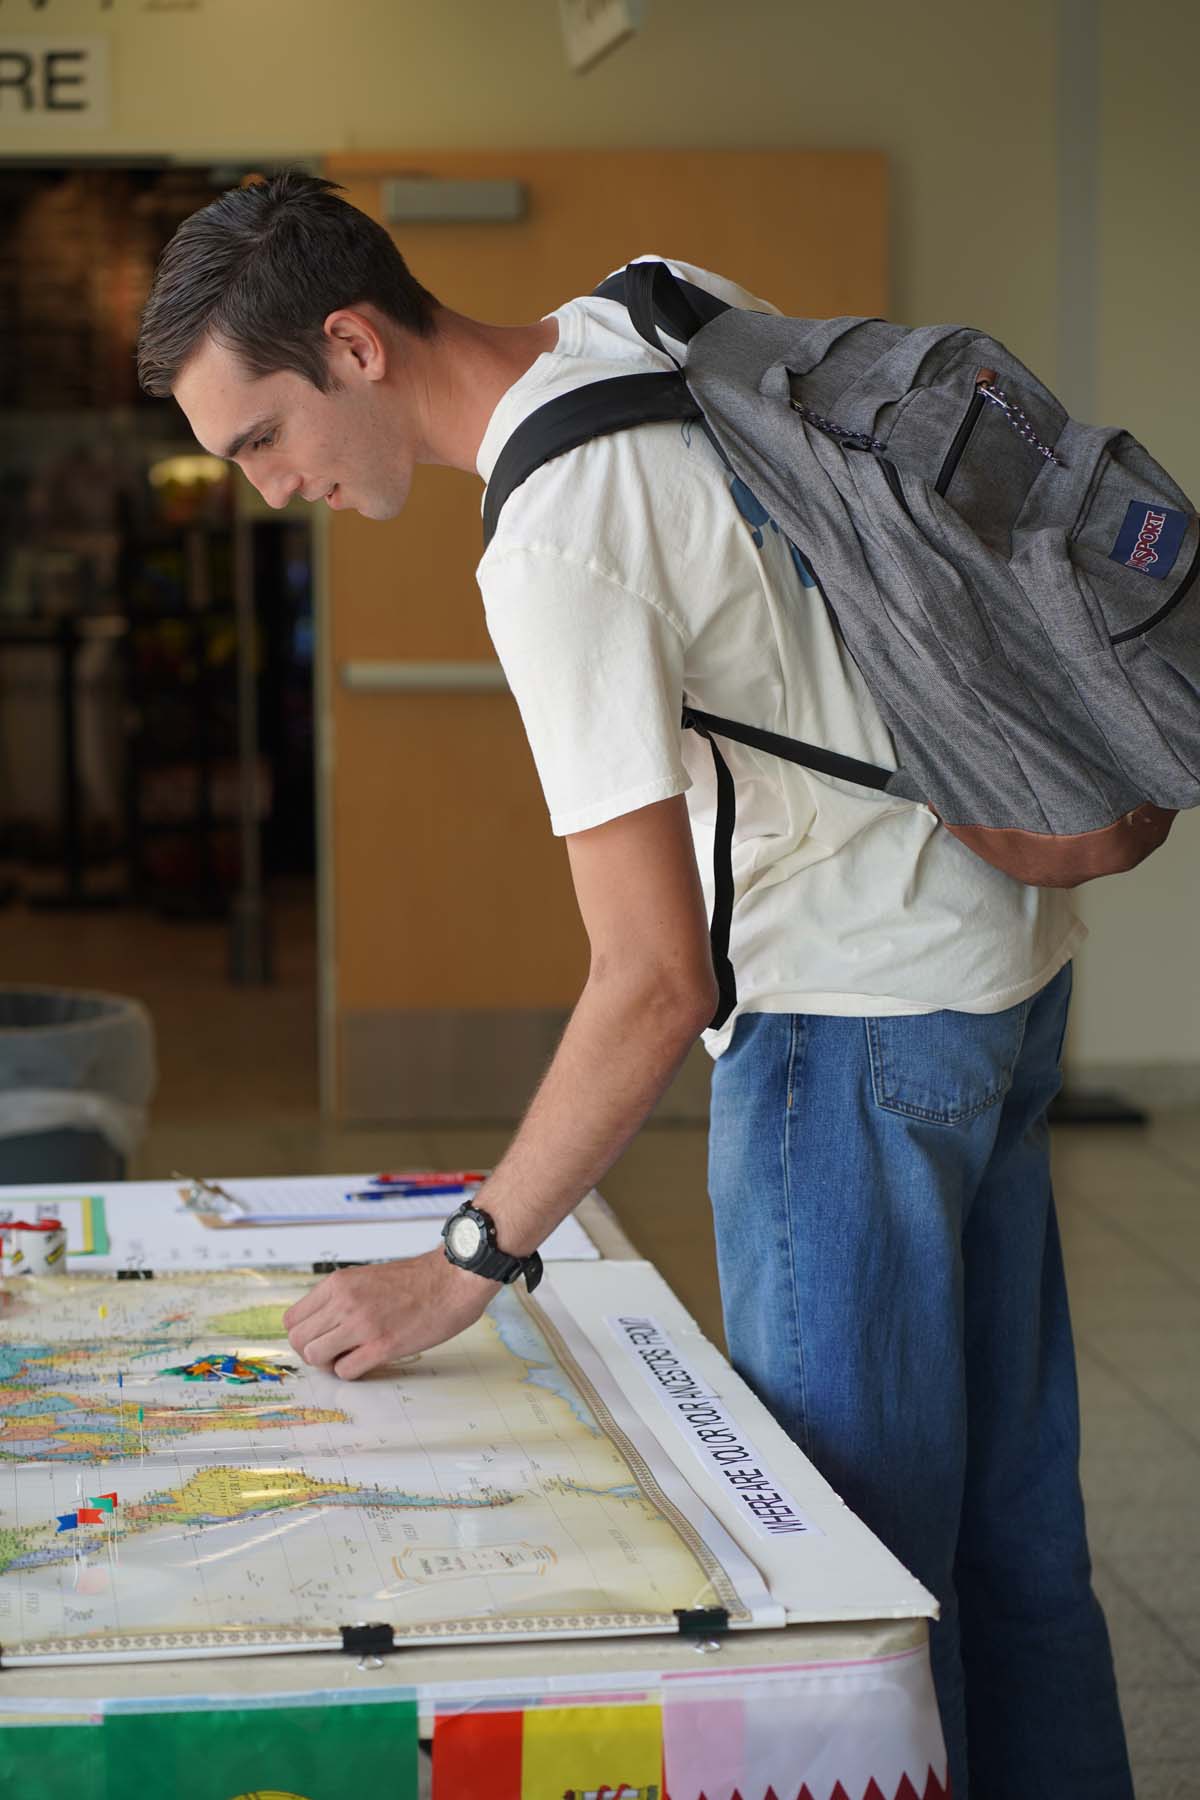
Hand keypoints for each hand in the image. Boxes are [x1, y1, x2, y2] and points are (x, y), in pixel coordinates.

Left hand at [282, 1248, 496, 1379]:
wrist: (453, 1279)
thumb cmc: (416, 1280)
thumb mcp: (366, 1278)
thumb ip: (340, 1297)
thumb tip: (320, 1327)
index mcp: (338, 1283)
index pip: (292, 1320)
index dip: (304, 1335)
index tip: (322, 1338)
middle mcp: (344, 1301)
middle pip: (298, 1341)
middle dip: (312, 1352)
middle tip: (335, 1352)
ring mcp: (362, 1324)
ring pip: (315, 1357)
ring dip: (329, 1364)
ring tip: (351, 1356)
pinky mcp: (383, 1345)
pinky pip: (345, 1371)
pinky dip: (352, 1372)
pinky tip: (369, 1360)